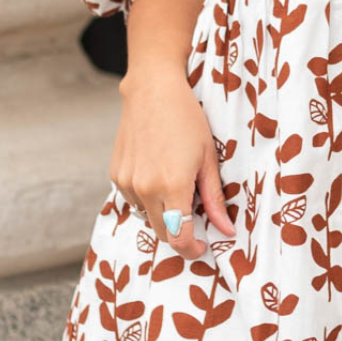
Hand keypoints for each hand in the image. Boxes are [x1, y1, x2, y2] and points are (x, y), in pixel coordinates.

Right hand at [110, 64, 235, 259]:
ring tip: (176, 187)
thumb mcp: (209, 159)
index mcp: (173, 186)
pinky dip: (147, 199)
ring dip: (162, 214)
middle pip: (161, 233)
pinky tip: (158, 175)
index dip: (191, 249)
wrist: (153, 91)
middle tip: (194, 219)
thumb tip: (226, 230)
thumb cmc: (188, 121)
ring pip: (146, 217)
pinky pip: (133, 201)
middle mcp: (146, 188)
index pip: (178, 237)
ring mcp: (127, 182)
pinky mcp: (116, 175)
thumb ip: (214, 200)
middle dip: (178, 234)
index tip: (201, 247)